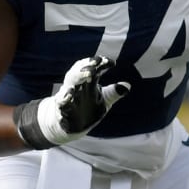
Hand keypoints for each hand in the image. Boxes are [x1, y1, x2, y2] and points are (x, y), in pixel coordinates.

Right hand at [13, 55, 130, 147]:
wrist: (73, 126)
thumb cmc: (88, 108)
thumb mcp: (104, 100)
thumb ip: (113, 93)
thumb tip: (127, 86)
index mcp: (87, 81)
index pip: (93, 68)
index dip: (101, 64)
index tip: (111, 62)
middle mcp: (77, 85)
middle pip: (79, 72)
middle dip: (87, 66)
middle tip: (96, 63)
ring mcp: (68, 96)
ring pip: (69, 83)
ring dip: (78, 76)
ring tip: (88, 74)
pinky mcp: (61, 108)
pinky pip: (60, 102)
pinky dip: (64, 98)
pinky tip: (69, 95)